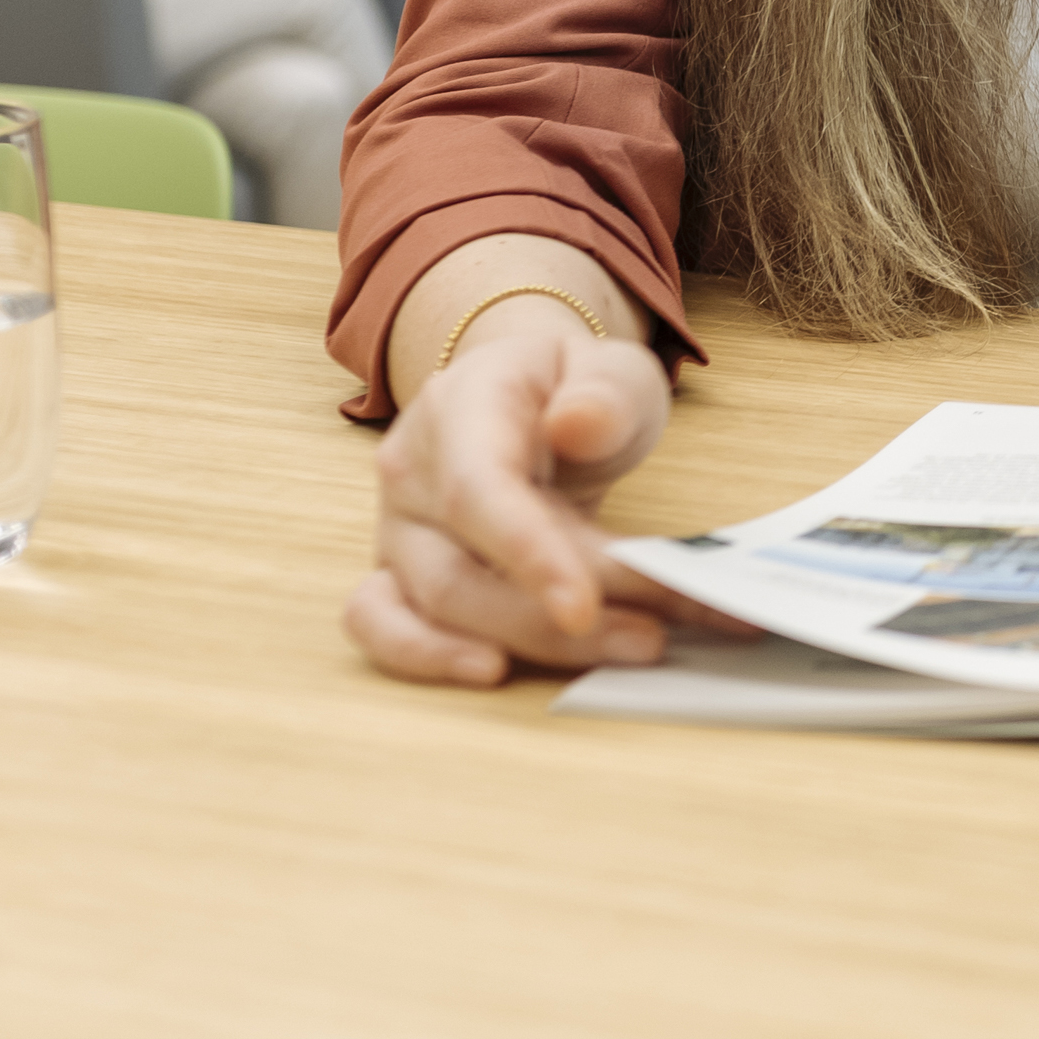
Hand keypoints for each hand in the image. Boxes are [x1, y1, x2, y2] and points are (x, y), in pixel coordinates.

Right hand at [343, 308, 695, 686]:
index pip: (478, 490)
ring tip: (623, 647)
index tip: (583, 606)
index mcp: (458, 408)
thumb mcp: (609, 366)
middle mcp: (410, 473)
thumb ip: (606, 391)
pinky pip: (385, 627)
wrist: (529, 393)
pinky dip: (431, 659)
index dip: (527, 553)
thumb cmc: (570, 385)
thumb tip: (579, 423)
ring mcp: (398, 530)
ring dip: (530, 645)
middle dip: (554, 619)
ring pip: (436, 609)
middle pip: (460, 571)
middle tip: (652, 636)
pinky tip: (499, 671)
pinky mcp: (399, 575)